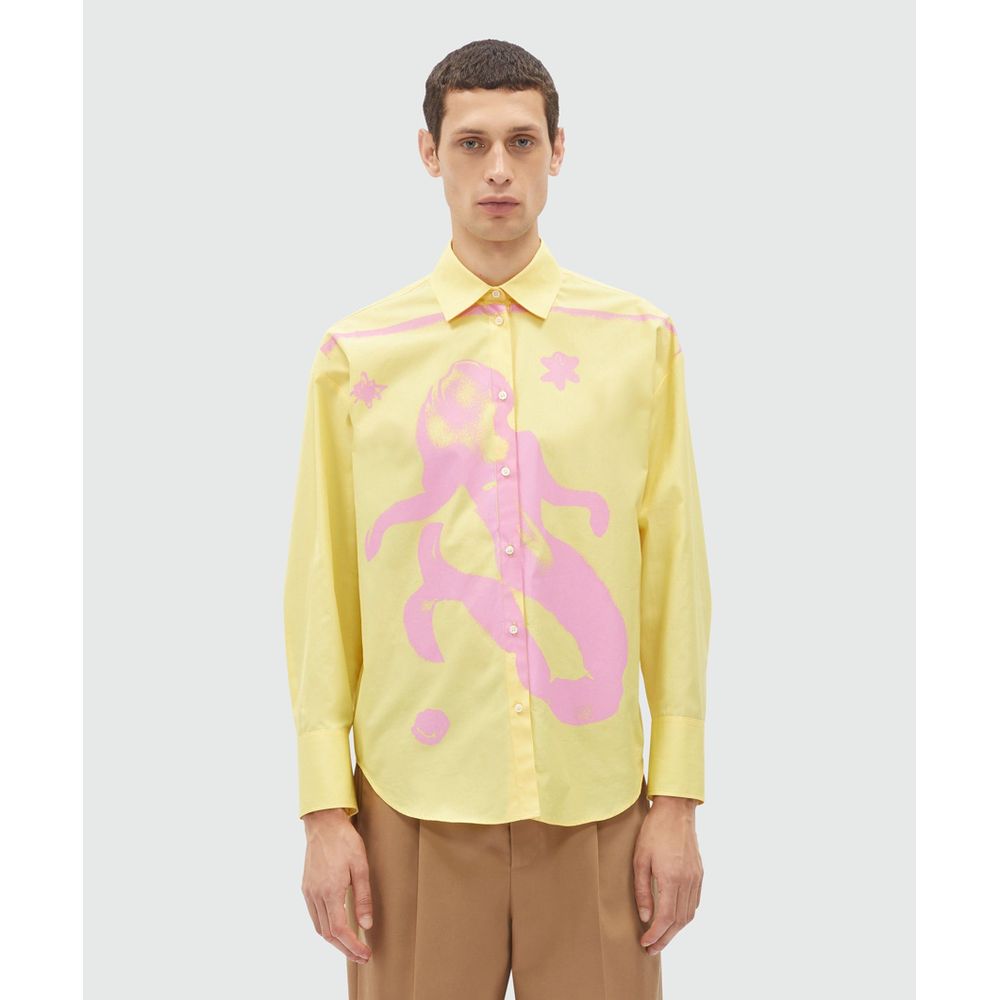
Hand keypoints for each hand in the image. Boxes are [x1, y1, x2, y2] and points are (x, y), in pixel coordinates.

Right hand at [301, 808, 373, 963]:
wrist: (323, 823)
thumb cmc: (345, 841)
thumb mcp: (361, 867)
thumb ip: (363, 898)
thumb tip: (366, 926)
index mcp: (329, 891)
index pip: (339, 930)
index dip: (352, 946)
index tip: (365, 954)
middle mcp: (315, 895)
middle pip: (327, 934)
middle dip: (345, 949)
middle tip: (361, 956)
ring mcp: (308, 891)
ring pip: (319, 927)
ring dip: (334, 941)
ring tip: (351, 946)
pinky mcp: (306, 887)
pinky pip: (314, 915)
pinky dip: (325, 927)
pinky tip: (337, 927)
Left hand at [633, 797, 702, 954]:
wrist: (676, 810)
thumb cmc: (653, 831)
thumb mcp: (640, 859)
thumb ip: (642, 890)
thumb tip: (646, 917)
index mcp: (671, 878)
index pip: (665, 918)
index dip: (655, 935)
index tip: (644, 943)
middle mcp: (687, 881)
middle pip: (679, 921)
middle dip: (665, 938)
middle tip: (651, 948)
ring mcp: (696, 877)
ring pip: (689, 914)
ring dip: (676, 929)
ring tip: (661, 937)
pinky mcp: (700, 872)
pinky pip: (694, 902)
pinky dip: (685, 915)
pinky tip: (674, 917)